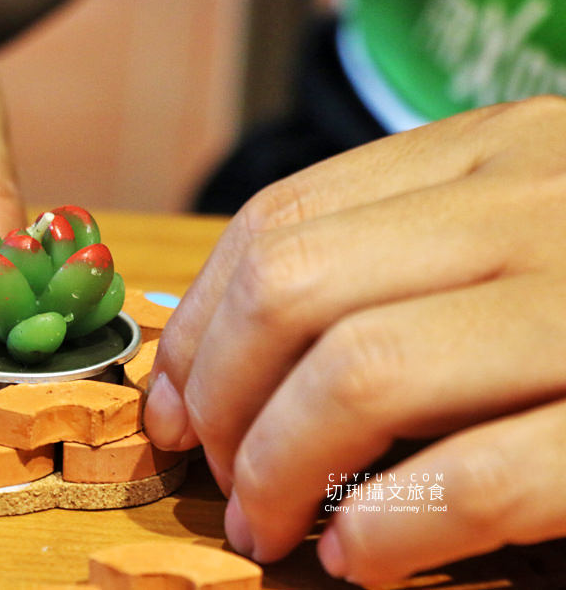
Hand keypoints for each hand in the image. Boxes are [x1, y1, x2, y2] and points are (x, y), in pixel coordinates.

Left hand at [145, 97, 565, 583]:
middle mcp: (536, 206)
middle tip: (212, 471)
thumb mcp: (512, 218)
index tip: (171, 402)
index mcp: (487, 151)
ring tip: (268, 524)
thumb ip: (393, 256)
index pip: (280, 220)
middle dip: (221, 397)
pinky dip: (392, 528)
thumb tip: (222, 356)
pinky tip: (360, 560)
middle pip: (297, 290)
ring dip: (282, 466)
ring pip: (365, 373)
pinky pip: (480, 476)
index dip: (201, 324)